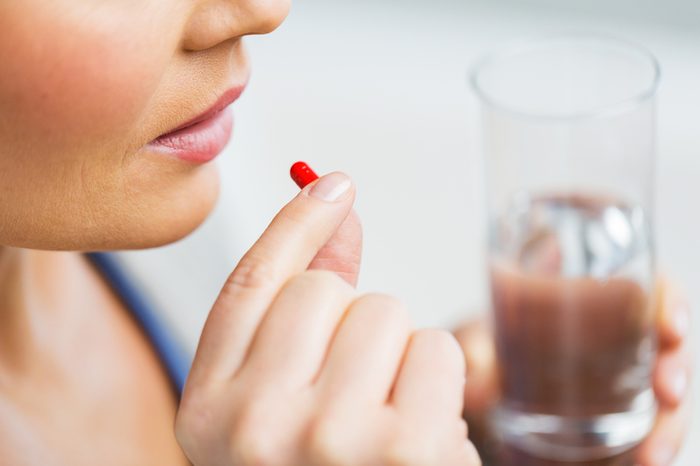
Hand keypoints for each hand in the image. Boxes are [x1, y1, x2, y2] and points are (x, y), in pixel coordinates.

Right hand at [176, 172, 480, 465]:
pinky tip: (418, 439)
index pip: (250, 285)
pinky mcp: (404, 449)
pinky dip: (437, 386)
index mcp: (205, 413)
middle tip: (352, 391)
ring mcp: (326, 439)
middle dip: (352, 324)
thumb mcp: (278, 411)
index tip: (332, 184)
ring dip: (396, 359)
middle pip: (325, 291)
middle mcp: (251, 426)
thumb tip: (337, 214)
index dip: (295, 225)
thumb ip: (297, 311)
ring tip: (383, 425)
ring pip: (384, 313)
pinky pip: (436, 348)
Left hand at [454, 281, 691, 465]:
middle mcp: (611, 334)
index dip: (667, 300)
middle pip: (663, 340)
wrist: (480, 386)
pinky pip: (648, 424)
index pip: (642, 284)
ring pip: (664, 387)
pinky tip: (646, 460)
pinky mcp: (617, 413)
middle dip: (676, 365)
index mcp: (584, 297)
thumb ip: (475, 357)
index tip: (670, 327)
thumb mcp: (473, 344)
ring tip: (653, 453)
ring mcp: (619, 375)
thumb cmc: (483, 349)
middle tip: (668, 392)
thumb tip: (483, 385)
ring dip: (670, 419)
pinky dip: (654, 443)